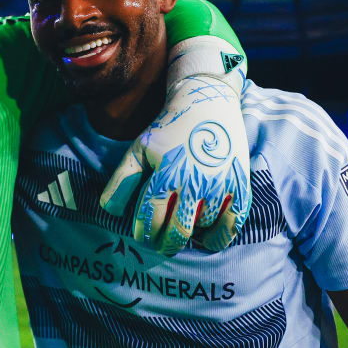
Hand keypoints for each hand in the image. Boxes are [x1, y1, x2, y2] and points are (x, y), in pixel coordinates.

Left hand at [101, 73, 250, 255]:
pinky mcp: (239, 184)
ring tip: (180, 232)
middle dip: (165, 244)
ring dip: (189, 235)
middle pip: (177, 230)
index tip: (141, 237)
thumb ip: (122, 180)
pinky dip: (221, 237)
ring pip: (202, 227)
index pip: (150, 218)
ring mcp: (219, 185)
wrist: (208, 101)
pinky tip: (208, 241)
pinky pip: (233, 222)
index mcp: (166, 174)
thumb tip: (109, 212)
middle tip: (160, 245)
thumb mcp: (140, 148)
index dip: (143, 233)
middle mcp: (194, 182)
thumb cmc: (169, 127)